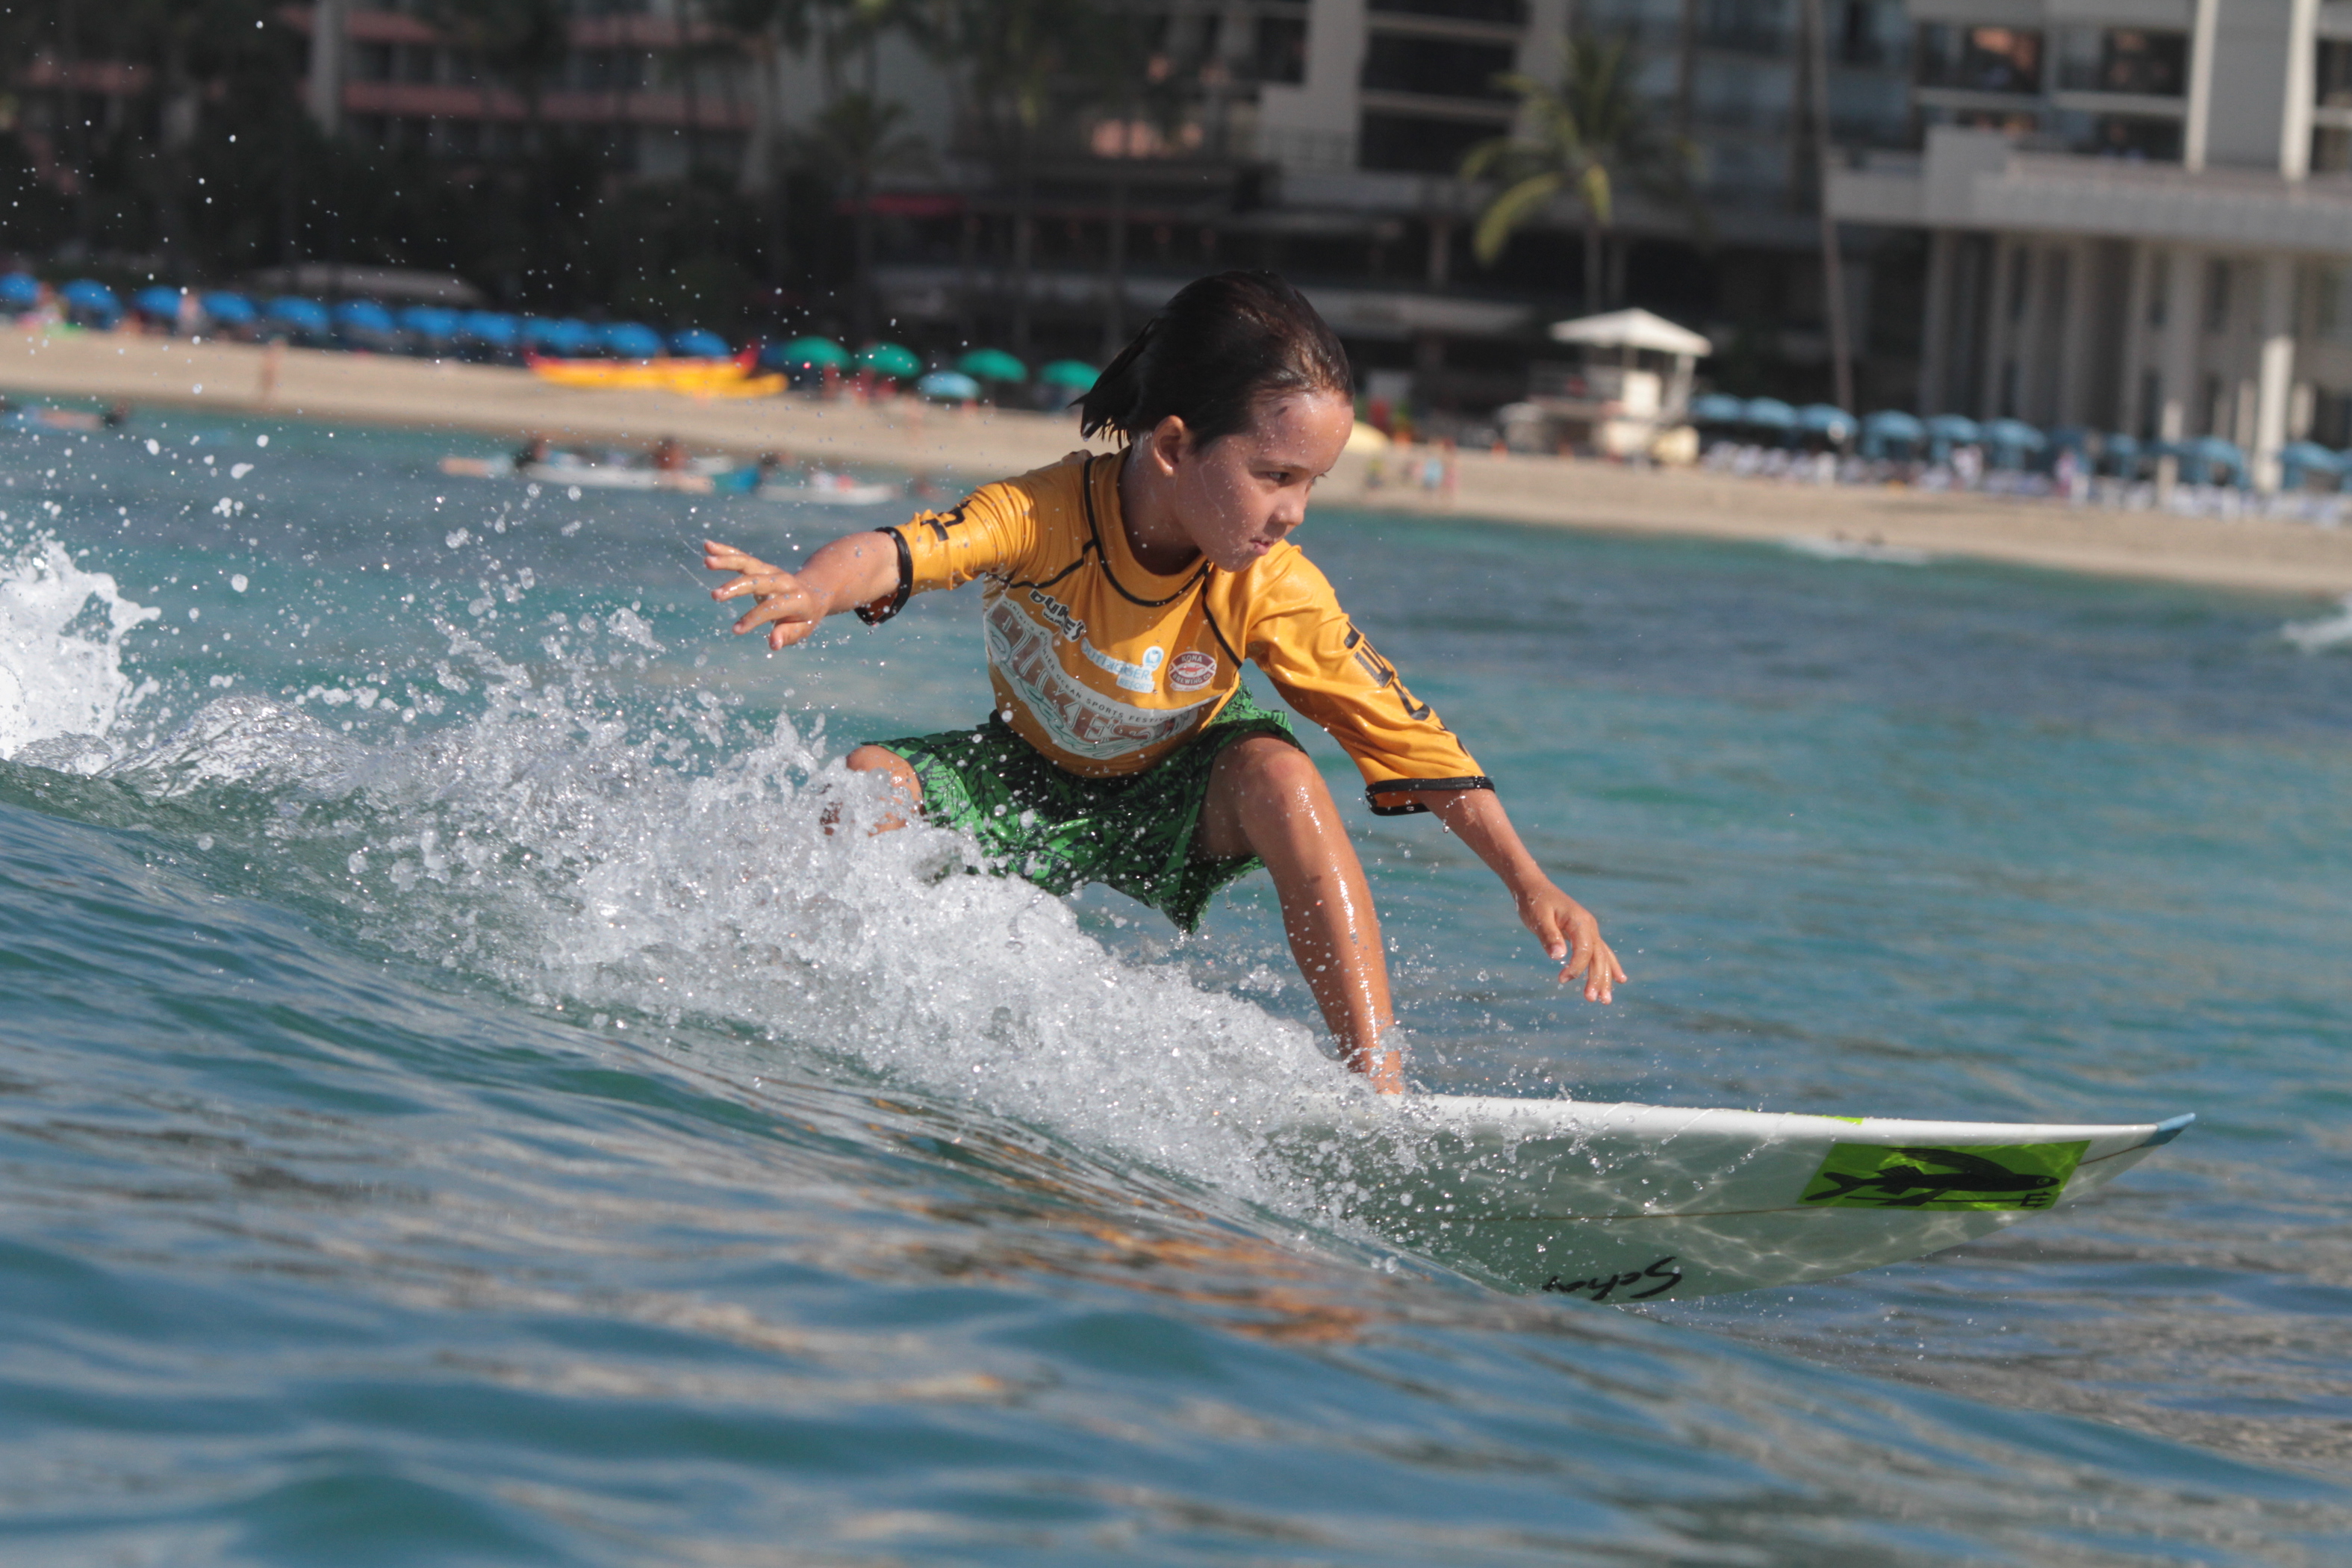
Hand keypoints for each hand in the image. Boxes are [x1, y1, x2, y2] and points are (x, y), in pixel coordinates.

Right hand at [705, 539, 823, 649]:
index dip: (754, 618)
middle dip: (736, 587)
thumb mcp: (802, 629)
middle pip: (757, 581)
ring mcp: (771, 571)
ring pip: (747, 563)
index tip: (736, 630)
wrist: (813, 592)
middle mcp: (783, 581)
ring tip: (707, 562)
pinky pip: (741, 557)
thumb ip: (788, 635)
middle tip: (715, 595)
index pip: (771, 608)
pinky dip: (724, 551)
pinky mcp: (760, 566)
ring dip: (727, 561)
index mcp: (795, 599)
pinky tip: (707, 546)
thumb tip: (774, 644)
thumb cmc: (804, 617)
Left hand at [1516, 881, 1627, 1003]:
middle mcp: (1590, 926)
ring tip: (1606, 1000)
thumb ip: (1549, 936)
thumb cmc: (1534, 902)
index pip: (1584, 950)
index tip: (1561, 980)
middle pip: (1598, 957)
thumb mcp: (1537, 918)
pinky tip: (1619, 980)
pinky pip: (1601, 952)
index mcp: (1580, 921)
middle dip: (1596, 979)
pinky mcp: (1585, 934)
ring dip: (1605, 978)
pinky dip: (1609, 967)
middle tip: (1592, 1000)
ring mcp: (1590, 930)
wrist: (1533, 887)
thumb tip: (1558, 957)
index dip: (1576, 968)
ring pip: (1602, 957)